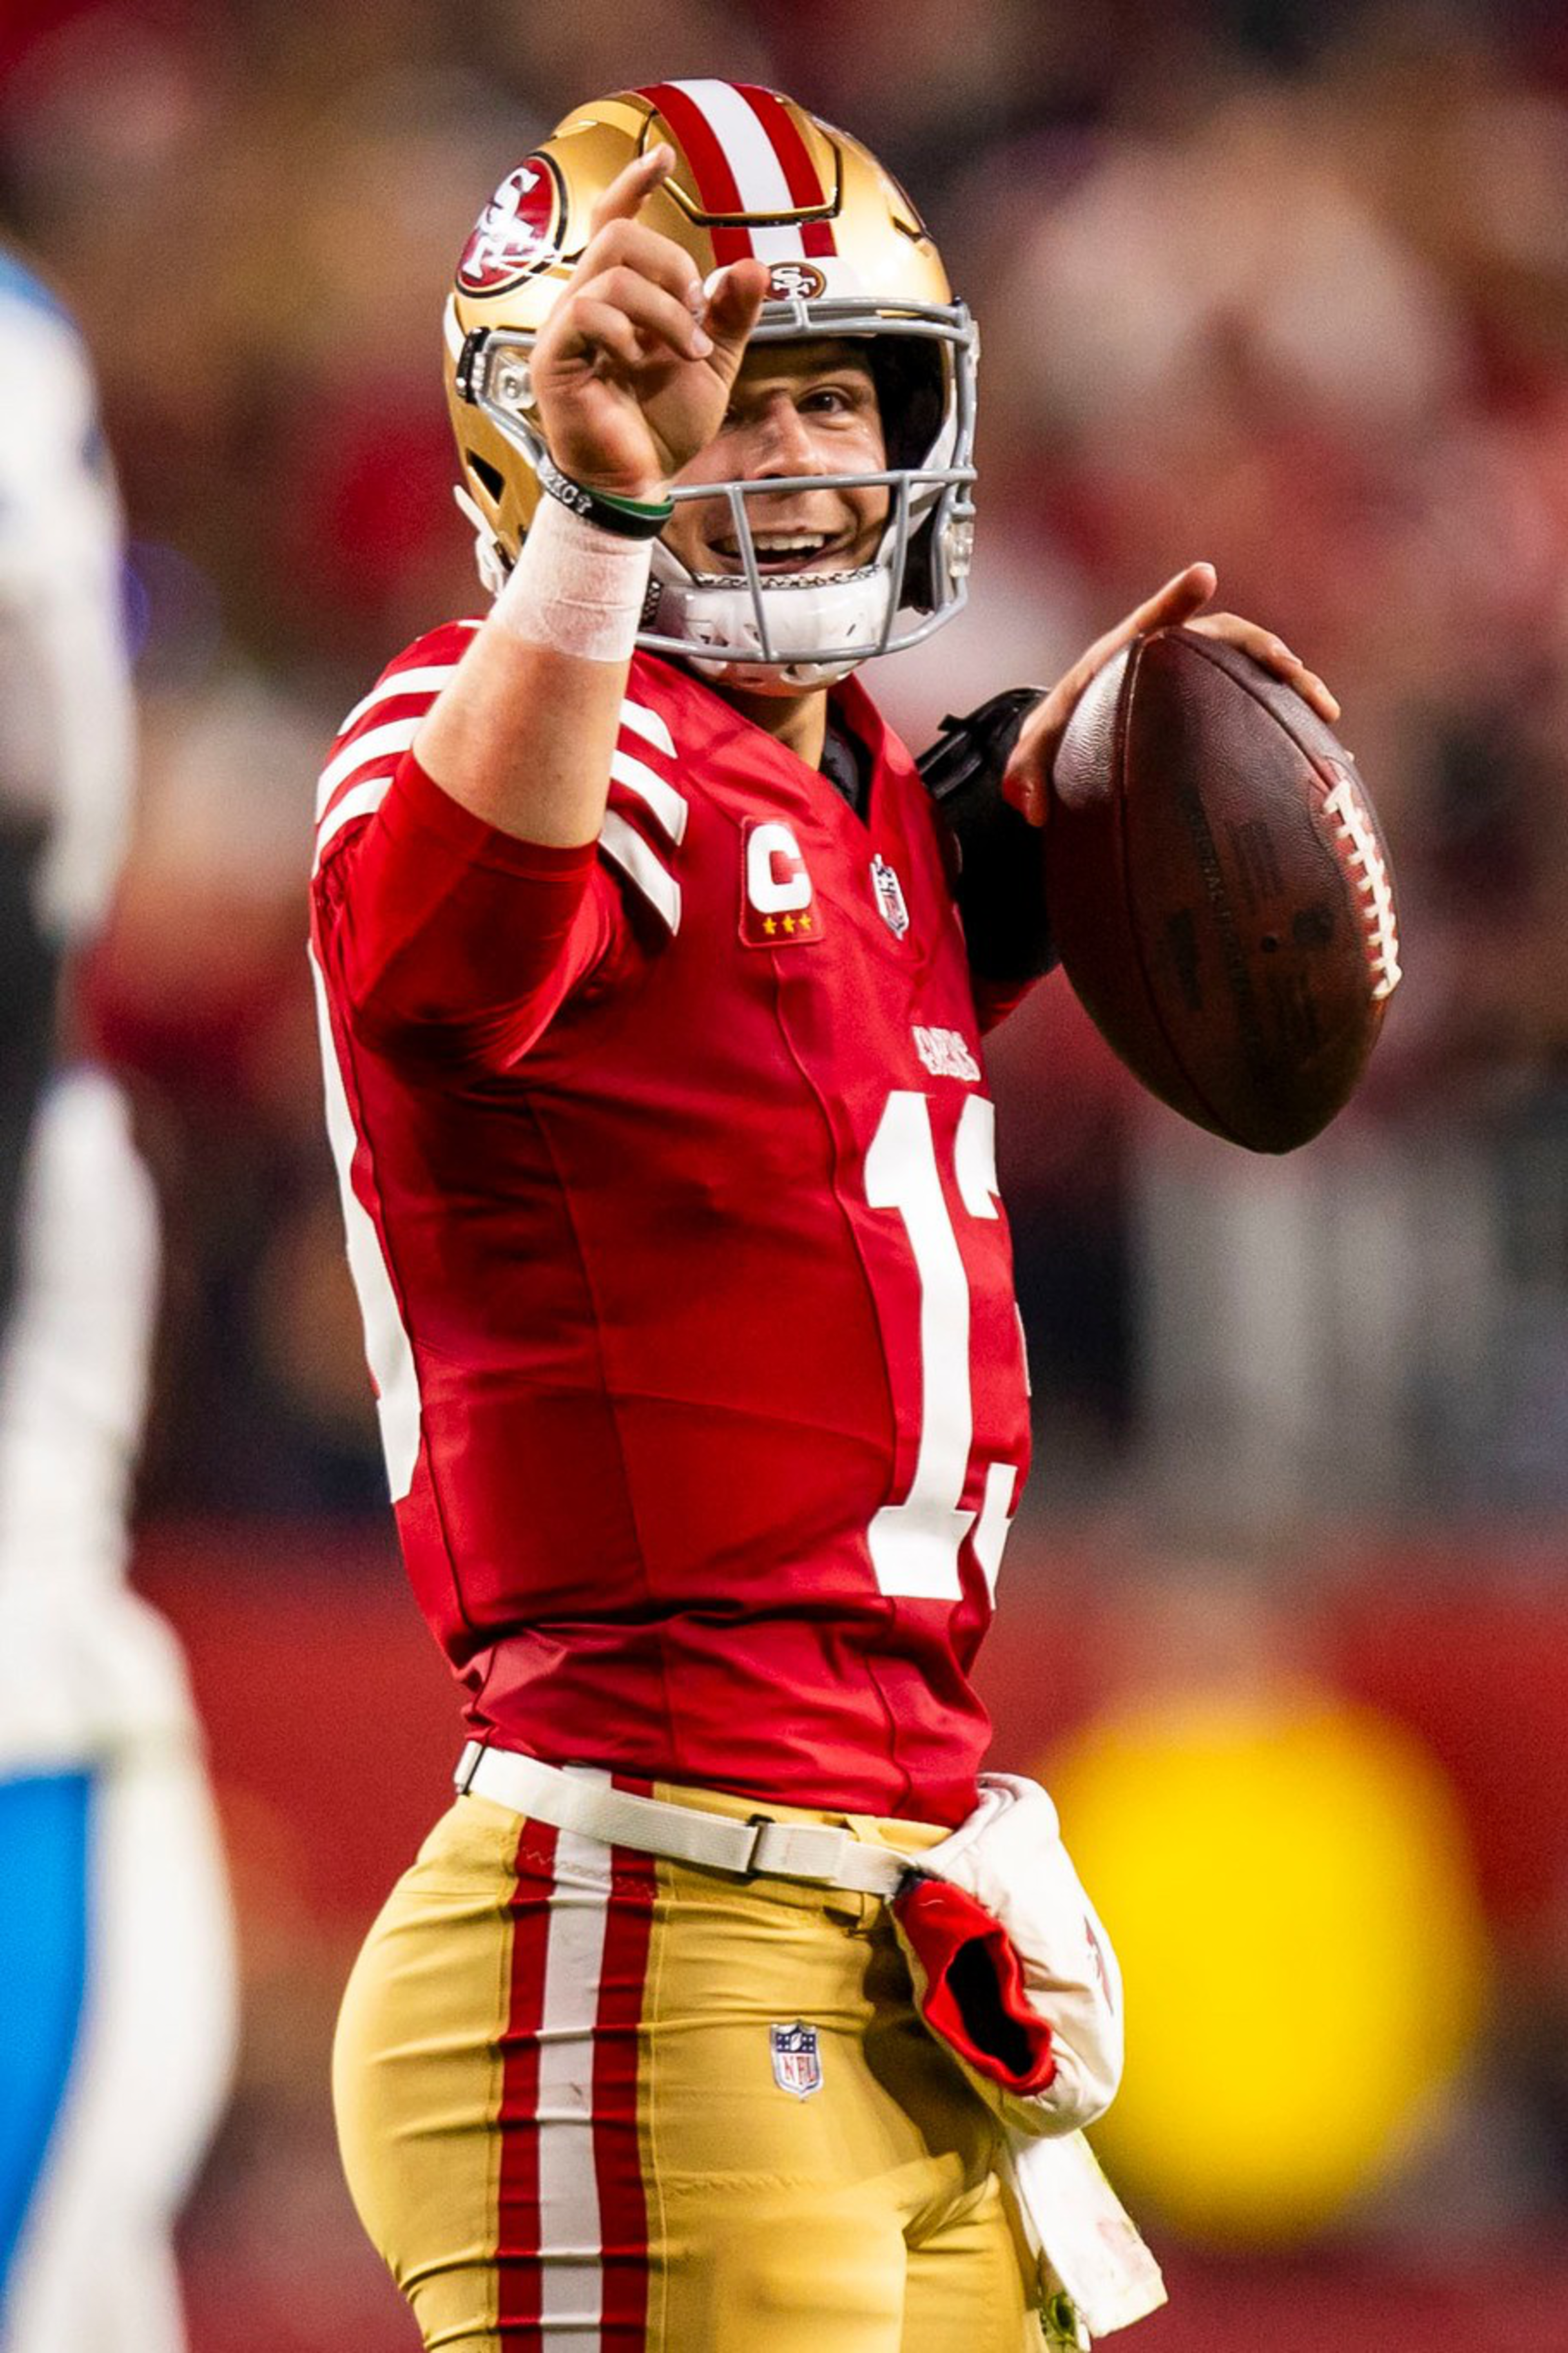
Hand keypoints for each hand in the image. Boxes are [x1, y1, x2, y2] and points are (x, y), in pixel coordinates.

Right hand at [529, 147, 768, 502]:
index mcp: (617, 297)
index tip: (664, 154)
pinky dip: (627, 334)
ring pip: (612, 272)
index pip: (616, 221)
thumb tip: (753, 266)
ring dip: (664, 308)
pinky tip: (639, 365)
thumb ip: (731, 315)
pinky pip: (588, 310)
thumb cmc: (662, 427)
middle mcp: (584, 301)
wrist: (637, 483)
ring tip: (686, 351)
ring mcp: (564, 327)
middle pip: (618, 235)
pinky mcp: (554, 356)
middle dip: (672, 265)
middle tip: (698, 312)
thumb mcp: (713, 362)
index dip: (635, 183)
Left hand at [1003, 563, 1340, 825]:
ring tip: (1326, 714)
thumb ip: (1025, 771)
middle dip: (1265, 650)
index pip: (1153, 621)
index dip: (1176, 598)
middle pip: (1228, 639)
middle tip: (1293, 671)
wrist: (1084, 729)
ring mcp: (1205, 678)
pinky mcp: (1224, 704)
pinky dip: (1297, 721)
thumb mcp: (1038, 748)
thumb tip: (1027, 806)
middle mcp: (1175, 657)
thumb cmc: (1062, 730)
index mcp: (1128, 654)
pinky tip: (1328, 752)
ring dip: (1295, 685)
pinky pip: (1267, 705)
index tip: (1202, 575)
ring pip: (1257, 669)